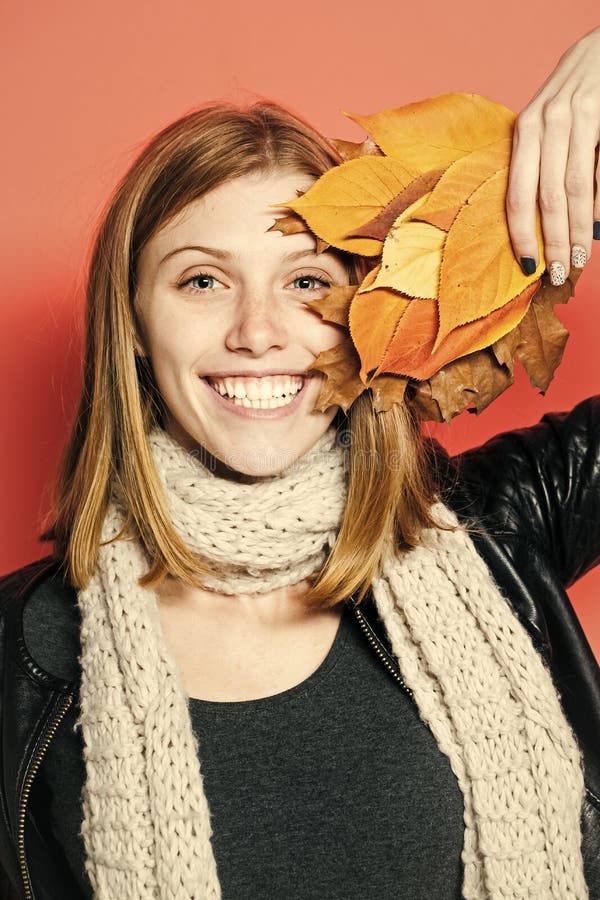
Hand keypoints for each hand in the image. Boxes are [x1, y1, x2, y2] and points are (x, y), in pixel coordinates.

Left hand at [506, 26, 599, 285]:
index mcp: (523, 132)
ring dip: (578, 230)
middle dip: (553, 241)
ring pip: (576, 189)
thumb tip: (536, 224)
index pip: (516, 195)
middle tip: (560, 272)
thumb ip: (537, 166)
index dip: (521, 234)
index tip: (528, 265)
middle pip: (547, 199)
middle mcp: (547, 124)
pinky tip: (598, 226)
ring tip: (580, 257)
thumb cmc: (568, 98)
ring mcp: (578, 119)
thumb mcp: (542, 126)